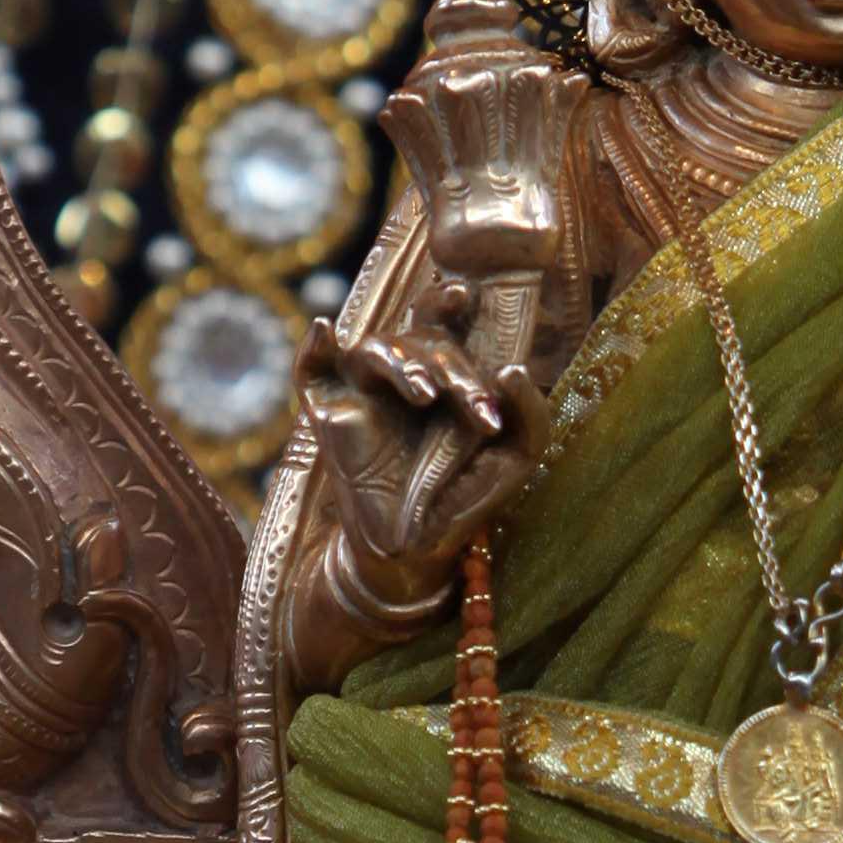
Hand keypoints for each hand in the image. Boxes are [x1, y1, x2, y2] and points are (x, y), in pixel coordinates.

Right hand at [298, 305, 546, 608]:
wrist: (415, 547)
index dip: (448, 302)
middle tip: (466, 399)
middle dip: (447, 363)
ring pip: (374, 349)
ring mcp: (364, 393)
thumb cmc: (467, 496)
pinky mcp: (328, 415)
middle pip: (418, 338)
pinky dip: (311, 350)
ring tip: (425, 394)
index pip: (446, 325)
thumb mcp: (516, 457)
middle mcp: (405, 376)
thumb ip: (532, 416)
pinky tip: (323, 330)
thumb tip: (513, 369)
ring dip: (400, 361)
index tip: (465, 295)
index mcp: (447, 375)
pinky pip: (310, 373)